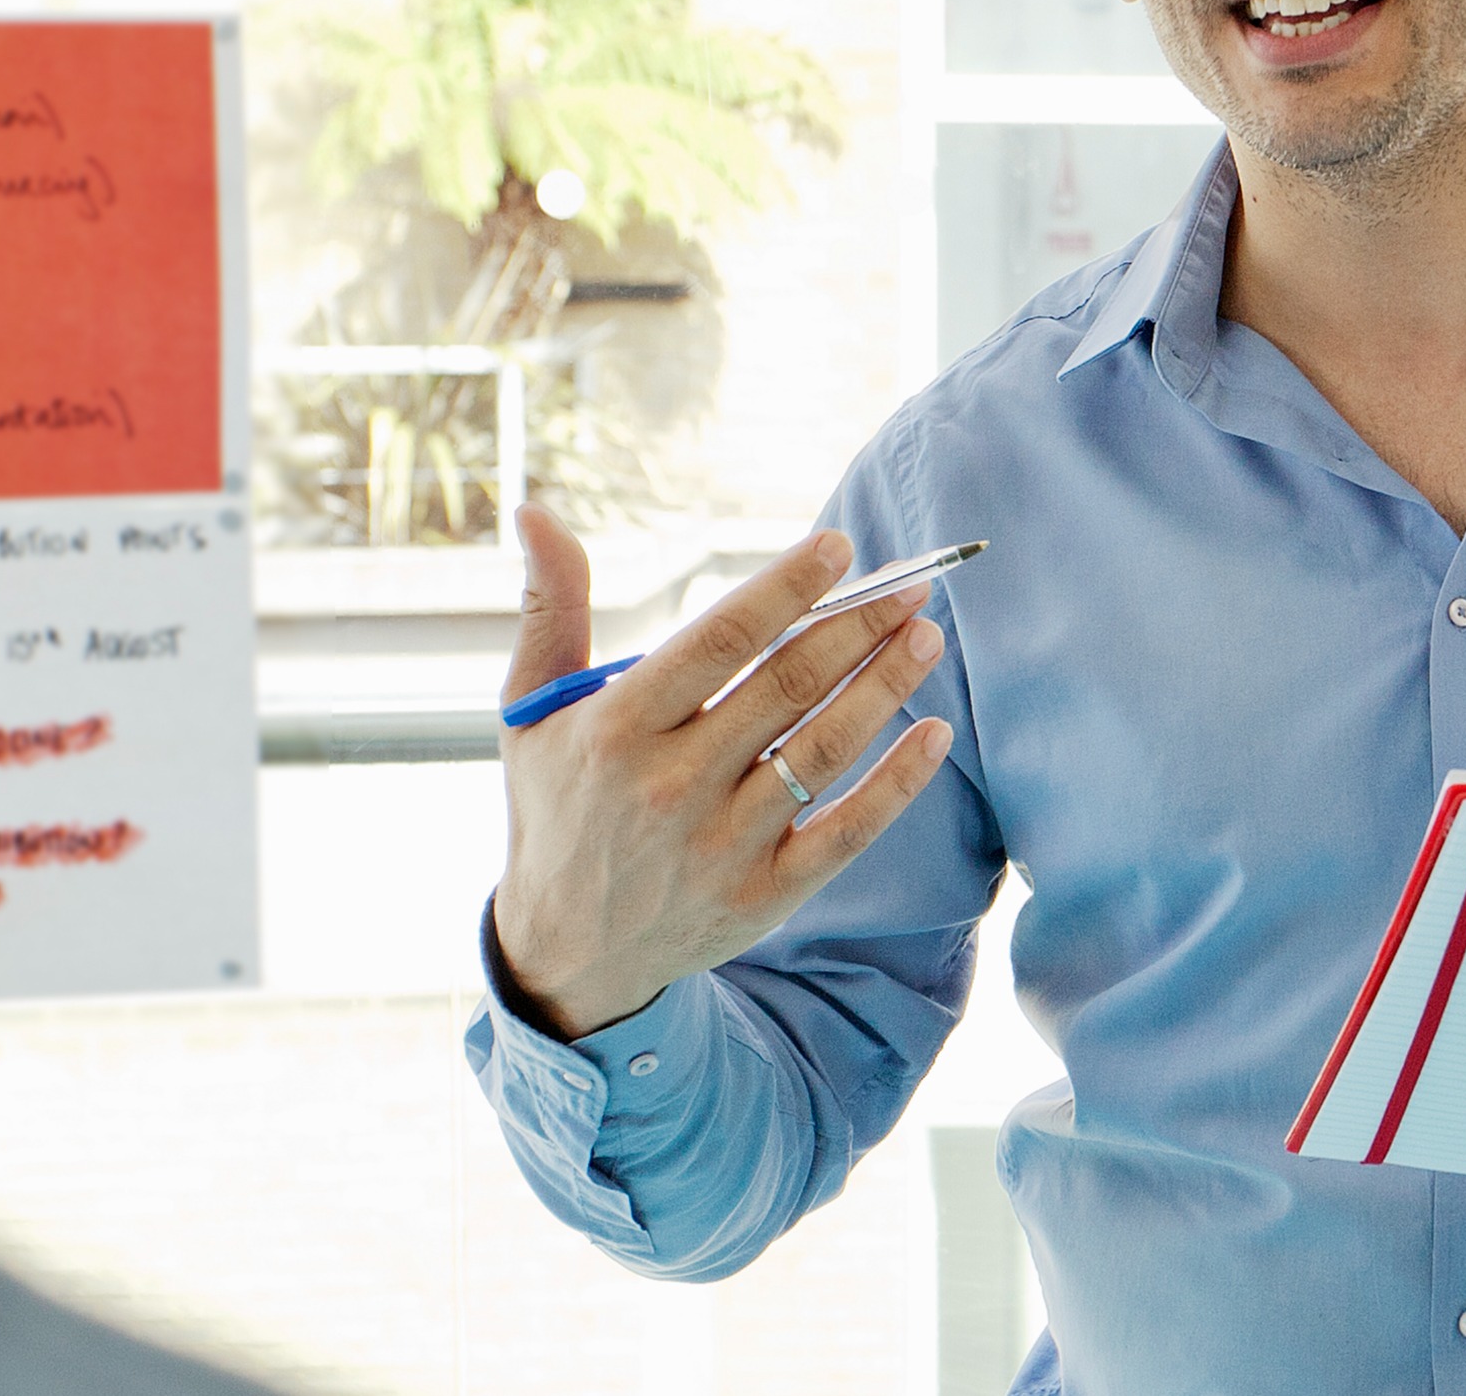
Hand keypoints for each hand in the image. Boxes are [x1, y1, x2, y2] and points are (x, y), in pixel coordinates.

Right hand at [484, 508, 955, 1038]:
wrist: (565, 954)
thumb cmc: (558, 806)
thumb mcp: (530, 713)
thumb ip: (549, 609)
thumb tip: (535, 511)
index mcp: (616, 729)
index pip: (718, 640)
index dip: (785, 587)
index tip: (840, 545)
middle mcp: (669, 786)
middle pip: (786, 687)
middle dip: (858, 626)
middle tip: (912, 581)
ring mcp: (721, 845)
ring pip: (823, 750)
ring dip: (885, 686)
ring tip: (925, 635)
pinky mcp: (763, 896)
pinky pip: (846, 833)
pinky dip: (897, 783)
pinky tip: (934, 732)